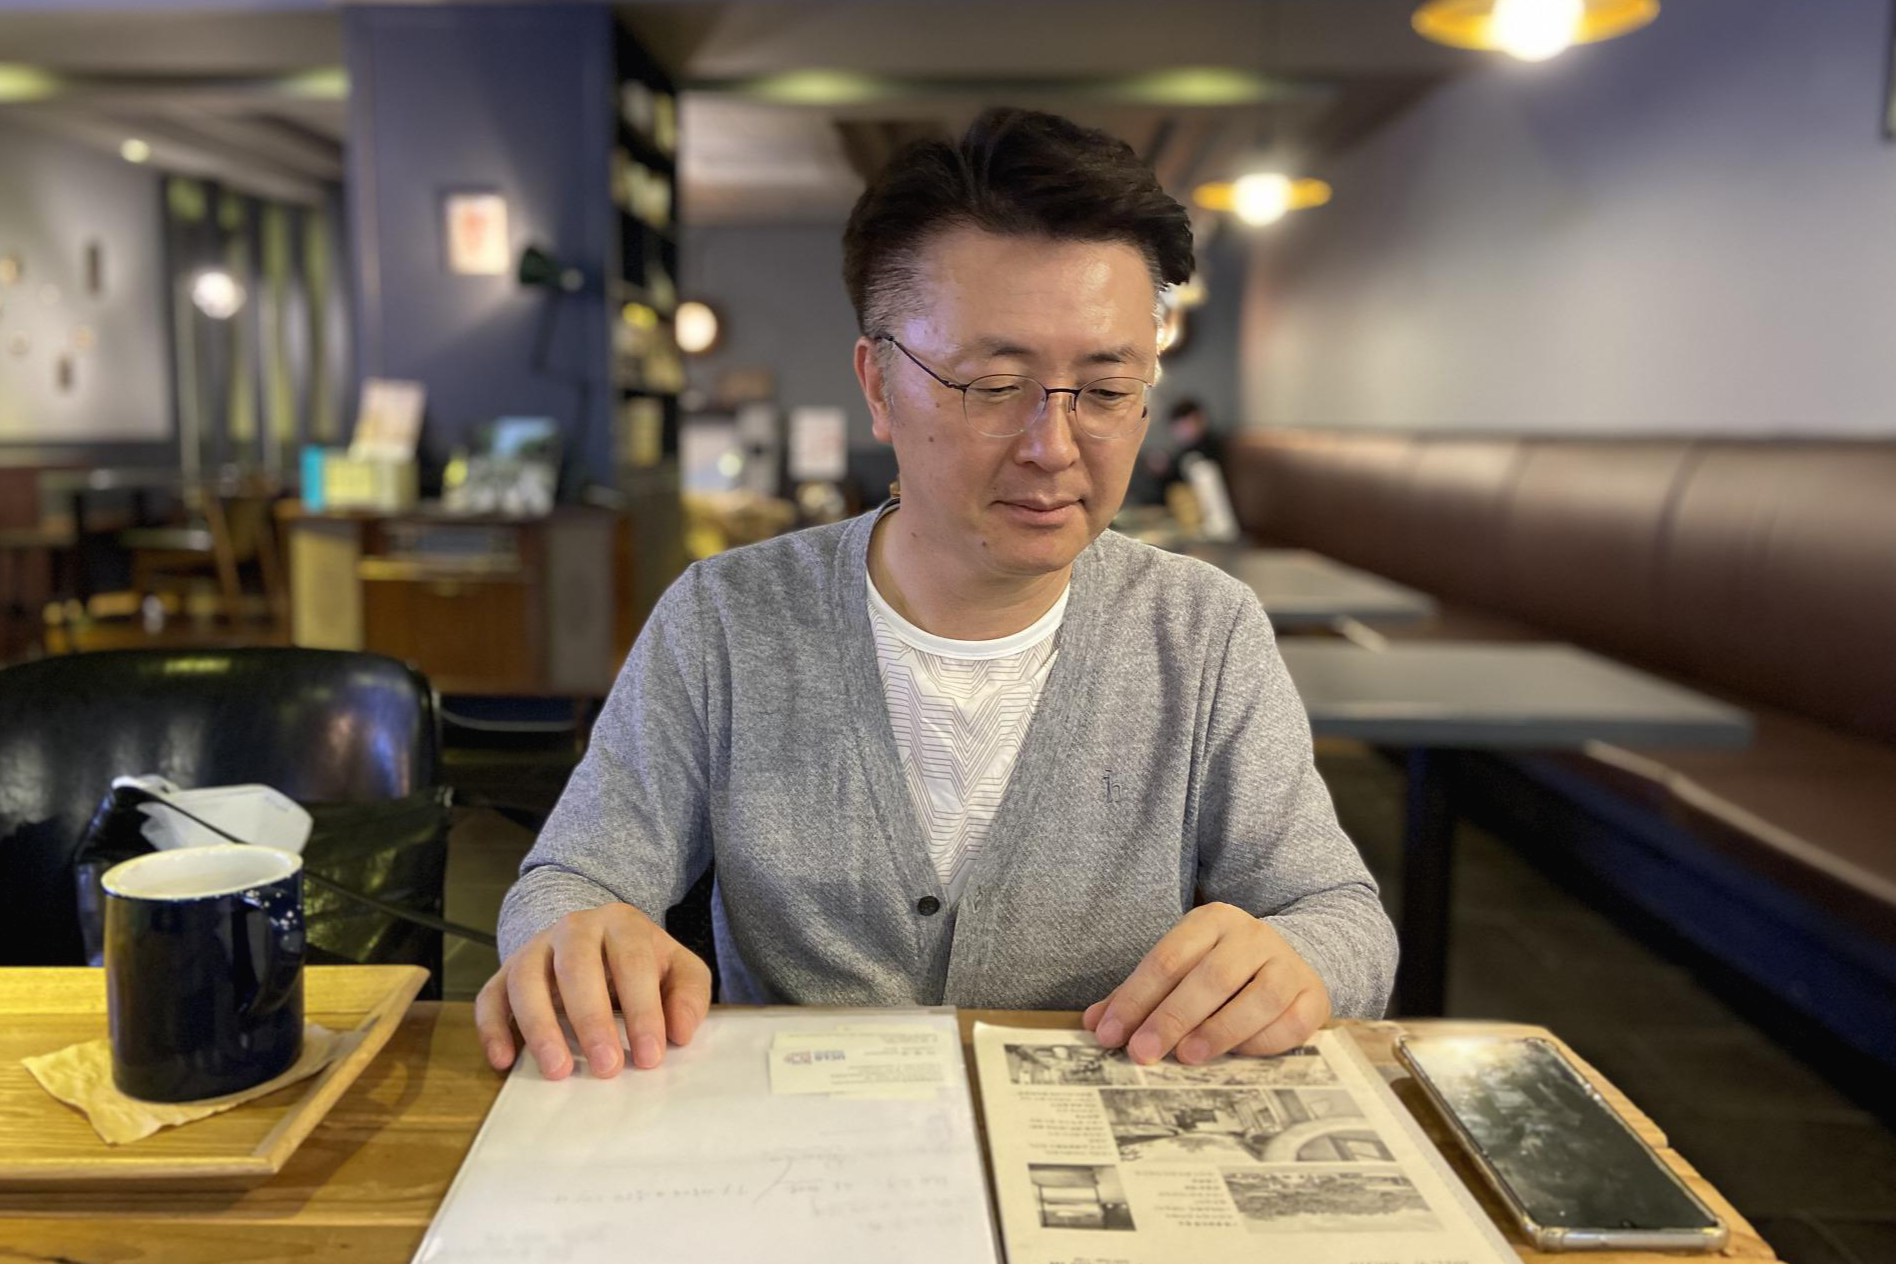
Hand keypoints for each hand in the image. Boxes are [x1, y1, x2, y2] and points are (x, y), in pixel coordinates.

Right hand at [474, 902, 711, 1080]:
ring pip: (526, 980)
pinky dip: (492, 1028)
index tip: (650, 1057)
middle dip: (592, 1020)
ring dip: (541, 1027)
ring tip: (559, 1070)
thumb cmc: (640, 963)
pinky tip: (504, 1060)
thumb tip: (681, 1032)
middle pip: (577, 967)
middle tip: (608, 1068)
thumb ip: (689, 994)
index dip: (642, 1010)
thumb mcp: (676, 968)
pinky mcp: (505, 973)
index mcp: (621, 924)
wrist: (593, 937)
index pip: (632, 962)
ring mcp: (535, 948)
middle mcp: (574, 929)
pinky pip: (490, 997)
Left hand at [1082, 903, 1329, 1064]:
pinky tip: (1236, 1055)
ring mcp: (1286, 963)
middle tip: (1142, 1052)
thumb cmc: (1221, 970)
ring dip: (1218, 1030)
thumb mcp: (1180, 968)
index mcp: (1211, 921)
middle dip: (1171, 1017)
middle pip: (1209, 978)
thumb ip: (1139, 995)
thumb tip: (1094, 1023)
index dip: (1134, 998)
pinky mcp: (1313, 995)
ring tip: (1186, 1056)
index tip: (1108, 1034)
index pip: (1166, 959)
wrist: (1291, 958)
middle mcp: (1251, 935)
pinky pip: (1289, 1022)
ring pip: (1256, 998)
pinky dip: (1262, 1042)